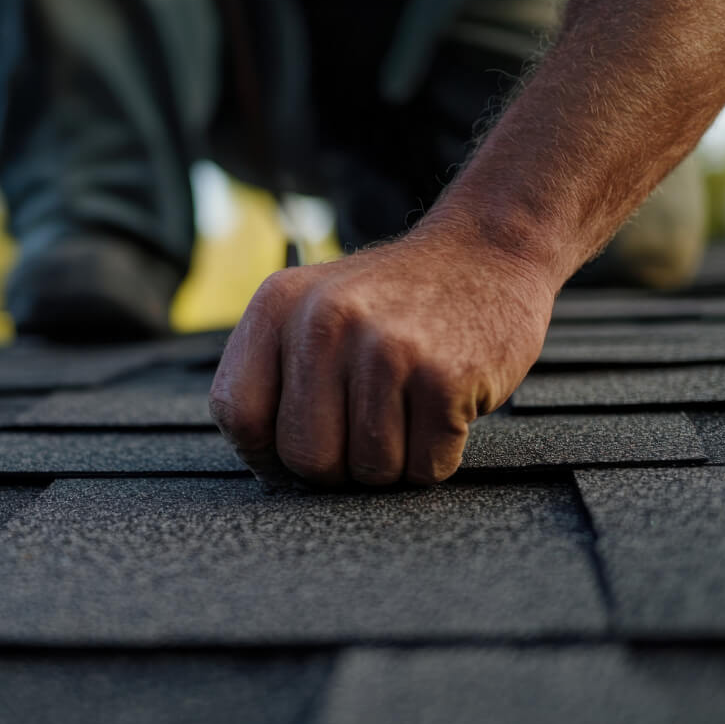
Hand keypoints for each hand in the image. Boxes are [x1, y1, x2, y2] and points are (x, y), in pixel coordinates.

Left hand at [209, 218, 554, 486]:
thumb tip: (267, 468)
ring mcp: (385, 349)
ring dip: (393, 462)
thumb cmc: (395, 301)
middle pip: (305, 456)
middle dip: (338, 467)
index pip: (237, 412)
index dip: (263, 453)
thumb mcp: (315, 308)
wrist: (486, 253)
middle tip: (365, 430)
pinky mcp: (444, 378)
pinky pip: (424, 468)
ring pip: (369, 470)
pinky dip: (436, 457)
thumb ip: (278, 373)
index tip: (292, 457)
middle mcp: (324, 322)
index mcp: (278, 306)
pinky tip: (441, 408)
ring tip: (406, 409)